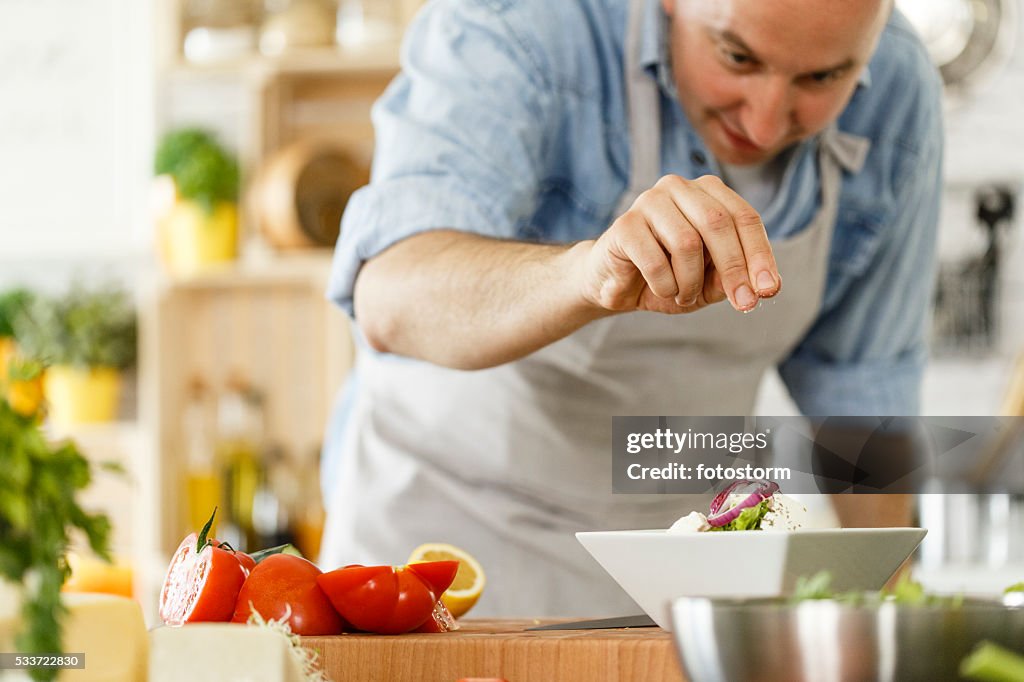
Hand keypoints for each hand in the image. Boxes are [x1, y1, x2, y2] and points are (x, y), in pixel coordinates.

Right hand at [579, 174, 780, 313]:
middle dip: (735, 268)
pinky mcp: (624, 224)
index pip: (744, 217)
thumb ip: (733, 278)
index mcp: (707, 192)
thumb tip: (765, 286)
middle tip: (743, 304)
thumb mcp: (708, 283)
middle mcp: (679, 188)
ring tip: (683, 295)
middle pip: (719, 223)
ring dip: (691, 282)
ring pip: (688, 243)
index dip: (760, 254)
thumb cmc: (667, 277)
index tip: (769, 291)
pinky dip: (665, 286)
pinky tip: (662, 290)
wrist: (615, 285)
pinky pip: (655, 260)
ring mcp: (649, 201)